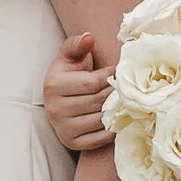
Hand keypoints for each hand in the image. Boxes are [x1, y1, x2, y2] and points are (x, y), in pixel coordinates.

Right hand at [43, 32, 113, 155]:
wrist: (60, 99)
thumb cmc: (69, 74)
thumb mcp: (69, 55)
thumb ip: (77, 44)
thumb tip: (89, 37)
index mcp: (53, 84)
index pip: (93, 82)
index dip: (111, 76)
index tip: (119, 72)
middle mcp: (54, 108)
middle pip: (98, 101)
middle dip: (115, 93)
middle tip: (127, 88)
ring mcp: (62, 128)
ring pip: (101, 119)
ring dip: (116, 111)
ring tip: (124, 102)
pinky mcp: (72, 142)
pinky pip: (99, 138)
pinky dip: (112, 129)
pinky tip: (117, 118)